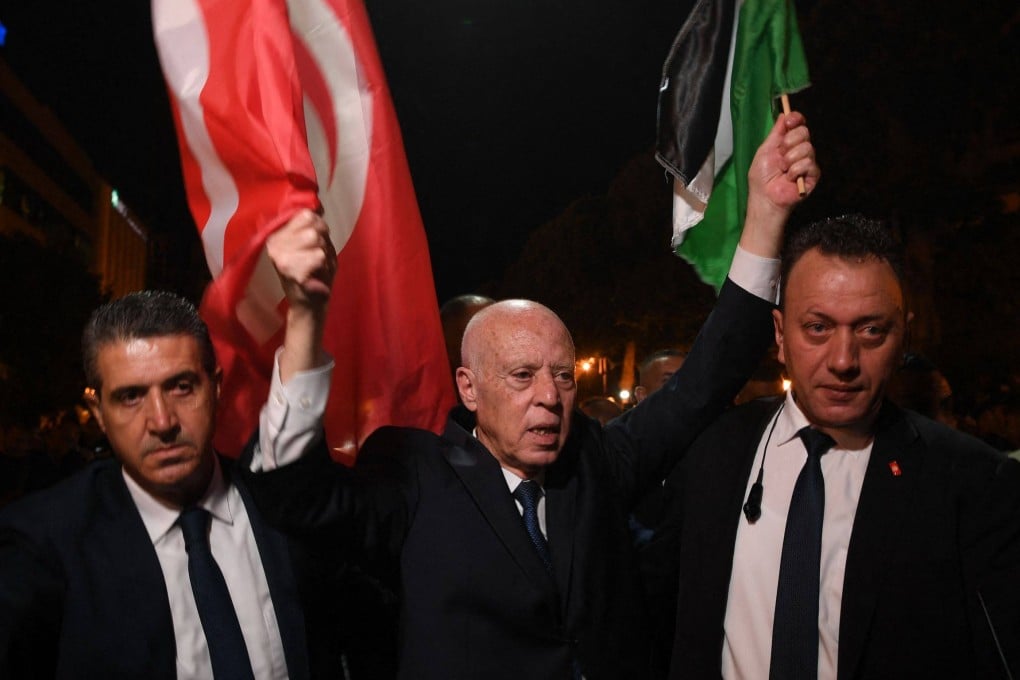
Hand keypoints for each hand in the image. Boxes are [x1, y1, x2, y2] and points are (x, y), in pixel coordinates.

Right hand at [267, 209, 335, 377]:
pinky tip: (315, 276)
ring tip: (316, 268)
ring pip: (316, 239)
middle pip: (314, 226)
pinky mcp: (288, 268)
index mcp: (278, 234)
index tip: (315, 245)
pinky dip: (323, 266)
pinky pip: (318, 256)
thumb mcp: (313, 245)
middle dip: (323, 243)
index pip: (307, 214)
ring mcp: (279, 255)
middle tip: (316, 260)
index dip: (319, 228)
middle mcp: (274, 242)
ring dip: (324, 255)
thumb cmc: (314, 274)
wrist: (310, 304)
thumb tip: (317, 204)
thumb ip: (313, 225)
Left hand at [749, 110, 818, 208]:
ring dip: (790, 159)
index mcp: (788, 143)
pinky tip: (790, 178)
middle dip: (789, 142)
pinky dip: (795, 171)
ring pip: (807, 147)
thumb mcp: (765, 150)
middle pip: (804, 132)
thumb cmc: (762, 177)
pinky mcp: (813, 174)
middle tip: (780, 154)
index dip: (796, 119)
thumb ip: (776, 132)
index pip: (799, 124)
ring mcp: (808, 162)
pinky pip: (809, 163)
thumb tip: (783, 114)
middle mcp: (800, 150)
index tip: (789, 121)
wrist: (765, 196)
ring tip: (783, 170)